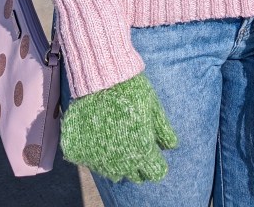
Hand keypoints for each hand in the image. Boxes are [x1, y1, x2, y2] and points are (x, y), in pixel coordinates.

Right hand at [60, 72, 177, 182]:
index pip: (156, 172)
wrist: (99, 79)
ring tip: (119, 144)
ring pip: (115, 173)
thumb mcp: (152, 106)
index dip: (158, 164)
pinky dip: (98, 156)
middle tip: (137, 146)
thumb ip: (163, 129)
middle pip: (136, 176)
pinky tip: (101, 139)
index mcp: (143, 152)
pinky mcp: (82, 154)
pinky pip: (94, 163)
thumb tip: (171, 146)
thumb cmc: (131, 90)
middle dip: (139, 165)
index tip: (155, 155)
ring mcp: (101, 160)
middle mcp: (122, 162)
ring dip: (120, 163)